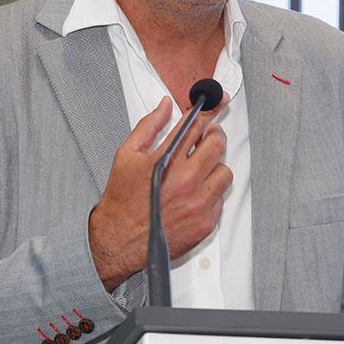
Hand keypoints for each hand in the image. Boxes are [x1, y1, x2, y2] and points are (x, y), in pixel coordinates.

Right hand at [88, 94, 232, 291]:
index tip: (215, 104)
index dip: (207, 111)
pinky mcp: (205, 222)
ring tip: (199, 171)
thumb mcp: (127, 155)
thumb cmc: (122, 198)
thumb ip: (149, 126)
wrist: (119, 239)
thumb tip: (165, 105)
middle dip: (214, 136)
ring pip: (224, 171)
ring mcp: (198, 203)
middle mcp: (185, 180)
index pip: (195, 125)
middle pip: (217, 144)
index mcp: (166, 160)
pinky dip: (211, 193)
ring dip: (214, 167)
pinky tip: (194, 194)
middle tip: (208, 137)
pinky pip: (221, 198)